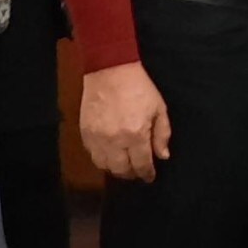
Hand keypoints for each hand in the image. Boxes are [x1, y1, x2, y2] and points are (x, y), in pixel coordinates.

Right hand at [80, 62, 171, 181]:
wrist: (110, 70)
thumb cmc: (139, 87)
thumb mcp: (159, 108)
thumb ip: (162, 134)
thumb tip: (162, 156)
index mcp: (136, 135)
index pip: (141, 164)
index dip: (147, 174)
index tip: (150, 177)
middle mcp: (115, 140)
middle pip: (121, 170)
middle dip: (131, 174)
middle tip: (137, 172)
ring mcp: (97, 138)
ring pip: (104, 166)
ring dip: (115, 168)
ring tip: (124, 165)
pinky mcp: (84, 132)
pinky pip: (92, 154)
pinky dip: (101, 159)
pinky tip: (110, 154)